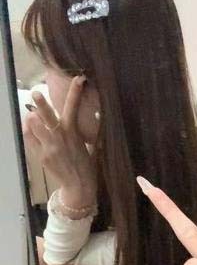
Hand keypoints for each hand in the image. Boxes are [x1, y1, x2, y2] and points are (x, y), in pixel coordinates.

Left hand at [22, 75, 96, 201]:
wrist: (78, 186)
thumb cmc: (86, 165)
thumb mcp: (92, 147)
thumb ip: (92, 131)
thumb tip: (99, 116)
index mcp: (73, 132)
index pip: (74, 107)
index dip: (76, 91)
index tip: (79, 78)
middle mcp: (60, 137)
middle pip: (48, 116)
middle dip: (41, 104)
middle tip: (36, 93)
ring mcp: (49, 146)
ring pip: (34, 125)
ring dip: (32, 118)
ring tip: (31, 114)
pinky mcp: (41, 155)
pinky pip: (29, 138)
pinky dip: (28, 130)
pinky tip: (30, 127)